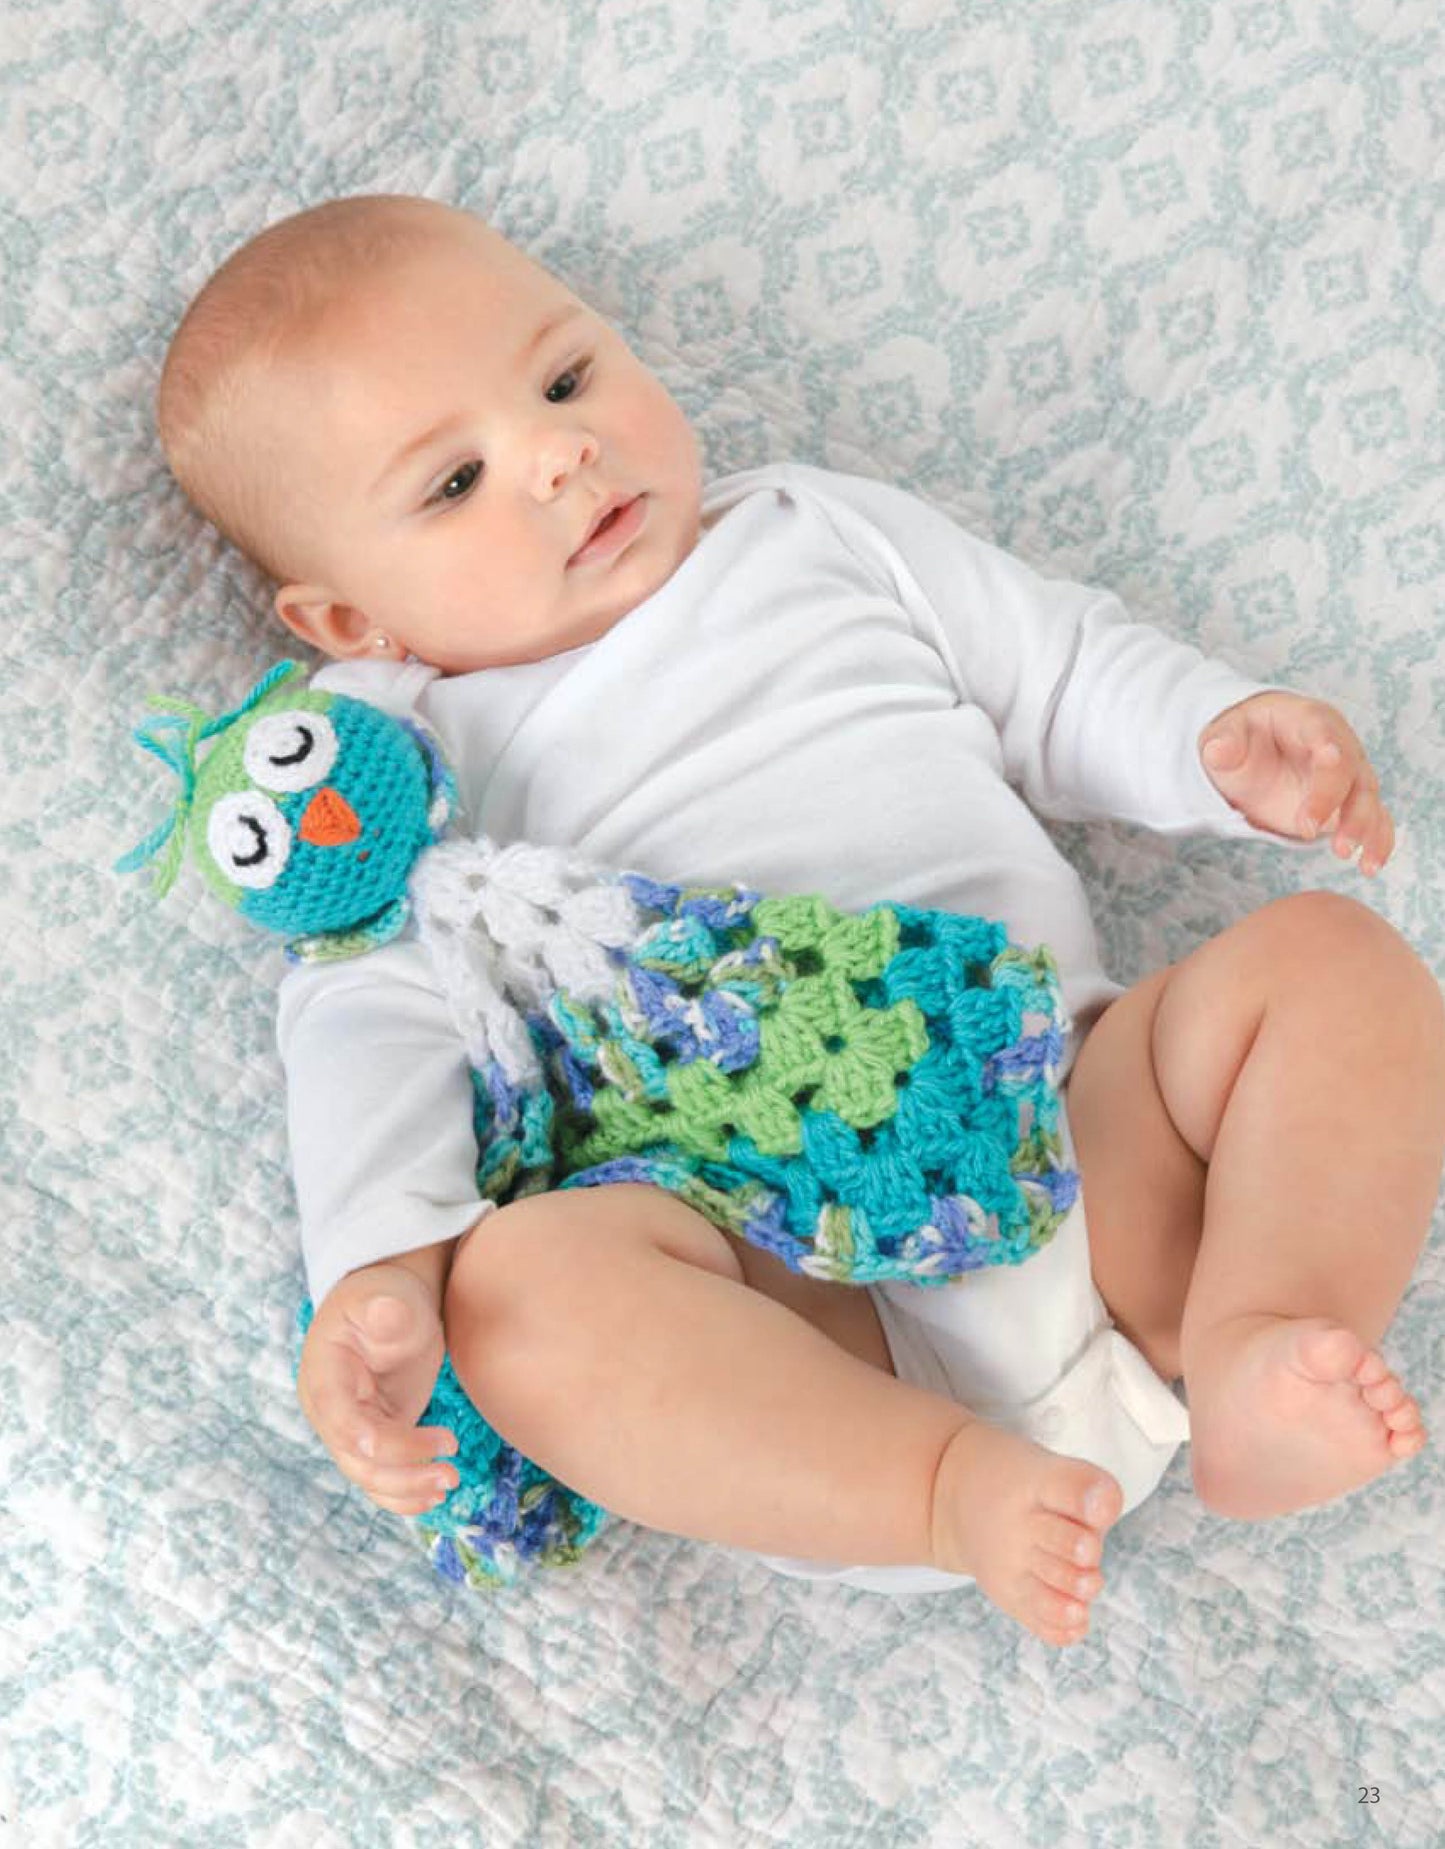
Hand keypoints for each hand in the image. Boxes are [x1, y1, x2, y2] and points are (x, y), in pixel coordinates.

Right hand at [297, 1255, 458, 1515]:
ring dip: (408, 1489)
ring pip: (370, 1476)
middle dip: (404, 1474)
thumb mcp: (385, 1296)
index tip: (440, 1441)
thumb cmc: (384, 1295)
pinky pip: (381, 1475)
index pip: (346, 1425)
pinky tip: (434, 1494)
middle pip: (358, 1461)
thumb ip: (385, 1309)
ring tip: (450, 1482)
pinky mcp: (375, 1434)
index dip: (388, 1444)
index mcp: (324, 1379)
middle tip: (452, 1473)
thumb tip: (388, 1313)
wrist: (389, 1300)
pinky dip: (404, 1493)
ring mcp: (351, 1426)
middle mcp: (331, 1412)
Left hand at [1199, 692, 1393, 874]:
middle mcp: (1339, 746)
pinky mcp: (1350, 805)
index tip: (1327, 761)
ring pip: (1367, 799)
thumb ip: (1224, 742)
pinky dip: (1377, 842)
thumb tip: (1218, 751)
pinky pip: (1375, 821)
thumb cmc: (1244, 738)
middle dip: (1334, 800)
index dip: (1329, 748)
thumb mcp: (1226, 734)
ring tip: (1347, 855)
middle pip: (1350, 771)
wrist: (1257, 752)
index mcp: (1309, 721)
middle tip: (1308, 830)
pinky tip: (1369, 866)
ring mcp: (1349, 777)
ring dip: (1363, 827)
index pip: (1324, 734)